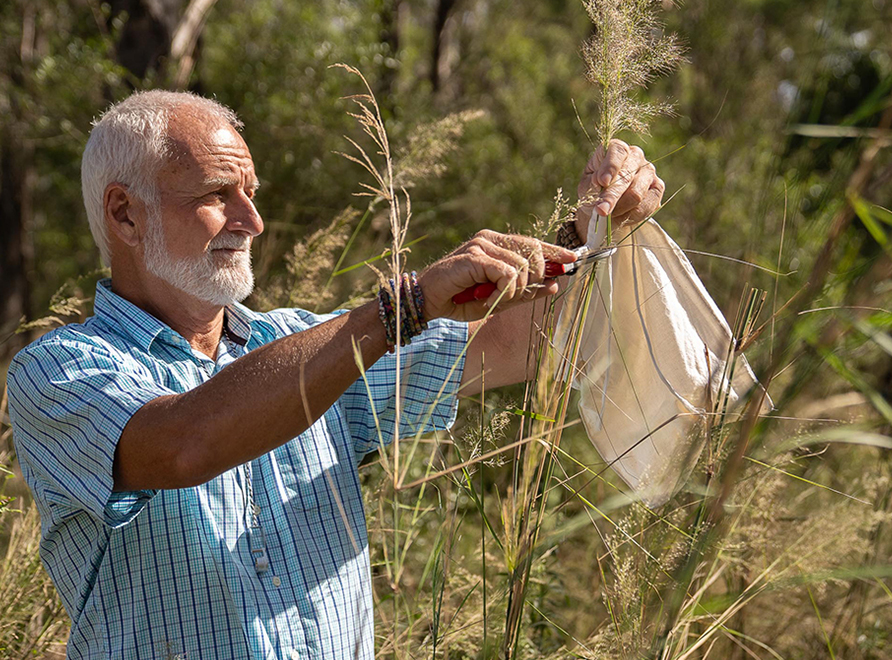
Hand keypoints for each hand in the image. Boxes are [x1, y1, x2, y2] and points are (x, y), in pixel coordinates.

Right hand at [419, 230, 575, 321]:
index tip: (572, 259)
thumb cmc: (459, 299)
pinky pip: (507, 274)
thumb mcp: (497, 299)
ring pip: (522, 266)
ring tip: (492, 298)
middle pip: (533, 252)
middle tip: (514, 295)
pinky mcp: (475, 256)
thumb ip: (524, 292)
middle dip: (535, 277)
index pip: (533, 243)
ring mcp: (481, 245)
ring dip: (514, 290)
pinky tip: (487, 296)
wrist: (426, 300)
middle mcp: (490, 239)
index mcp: (496, 244)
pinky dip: (503, 290)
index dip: (554, 251)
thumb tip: (555, 284)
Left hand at [576, 140, 664, 241]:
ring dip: (619, 209)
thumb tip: (599, 182)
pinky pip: (646, 206)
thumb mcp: (586, 188)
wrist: (606, 208)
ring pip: (636, 193)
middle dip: (612, 195)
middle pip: (627, 175)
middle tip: (601, 211)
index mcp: (615, 150)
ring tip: (608, 215)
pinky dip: (630, 216)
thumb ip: (591, 185)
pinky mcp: (657, 188)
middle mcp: (635, 156)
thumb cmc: (593, 192)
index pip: (617, 151)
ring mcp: (649, 171)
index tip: (602, 182)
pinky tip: (621, 217)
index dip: (611, 166)